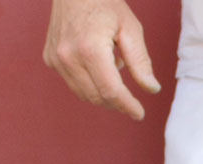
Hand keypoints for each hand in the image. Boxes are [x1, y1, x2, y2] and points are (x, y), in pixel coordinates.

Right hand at [43, 0, 160, 119]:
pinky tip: (98, 65)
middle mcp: (69, 57)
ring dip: (102, 94)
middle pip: (97, 97)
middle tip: (131, 99)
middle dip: (116, 103)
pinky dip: (88, 82)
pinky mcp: (50, 58)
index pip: (111, 91)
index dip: (127, 106)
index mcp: (90, 49)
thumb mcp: (130, 28)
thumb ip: (141, 62)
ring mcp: (56, 59)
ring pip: (83, 94)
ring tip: (114, 71)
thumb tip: (151, 89)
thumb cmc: (104, 2)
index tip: (139, 113)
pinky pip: (73, 82)